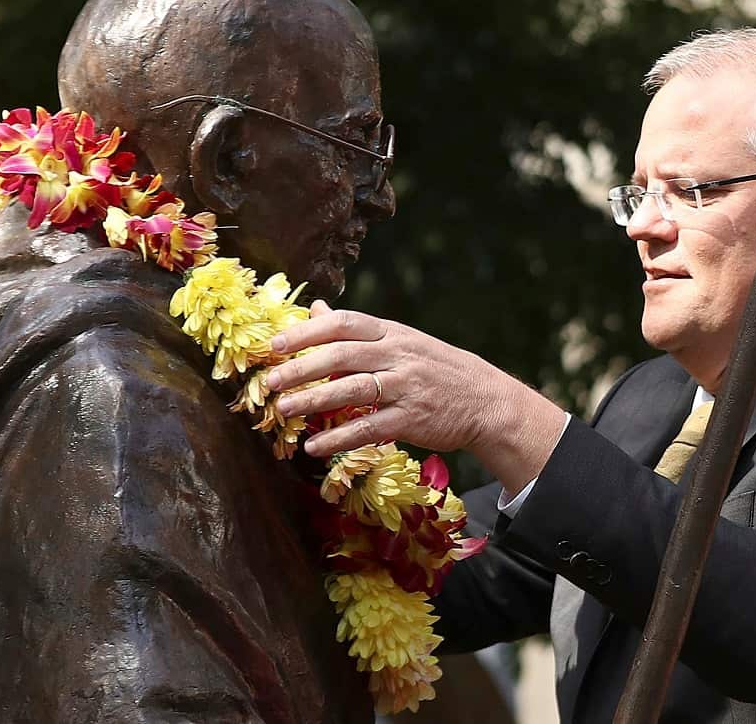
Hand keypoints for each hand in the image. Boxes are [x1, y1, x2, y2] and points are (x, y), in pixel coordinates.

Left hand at [267, 302, 563, 491]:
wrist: (485, 400)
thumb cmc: (436, 368)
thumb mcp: (401, 340)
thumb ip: (358, 330)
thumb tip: (317, 308)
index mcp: (392, 332)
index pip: (344, 323)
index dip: (306, 332)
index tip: (274, 345)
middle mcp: (398, 355)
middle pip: (341, 355)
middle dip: (301, 368)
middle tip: (270, 381)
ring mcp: (406, 387)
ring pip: (352, 389)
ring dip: (313, 401)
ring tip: (284, 411)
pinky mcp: (412, 419)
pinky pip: (370, 427)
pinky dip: (340, 438)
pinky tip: (316, 447)